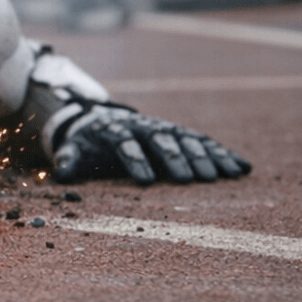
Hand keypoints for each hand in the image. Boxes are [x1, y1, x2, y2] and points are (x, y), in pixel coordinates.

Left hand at [54, 105, 250, 185]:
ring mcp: (164, 128)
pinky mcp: (182, 134)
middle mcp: (143, 126)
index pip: (125, 144)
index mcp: (114, 131)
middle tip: (190, 180)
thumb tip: (60, 175)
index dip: (135, 161)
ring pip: (186, 139)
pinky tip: (242, 168)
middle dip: (175, 158)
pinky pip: (205, 143)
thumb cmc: (90, 143)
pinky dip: (223, 154)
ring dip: (204, 156)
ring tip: (221, 177)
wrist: (103, 119)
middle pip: (160, 140)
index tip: (145, 182)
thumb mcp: (75, 148)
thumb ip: (68, 159)